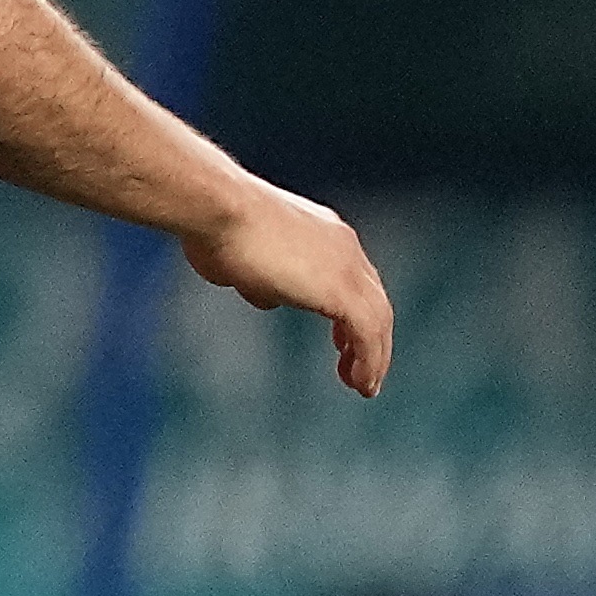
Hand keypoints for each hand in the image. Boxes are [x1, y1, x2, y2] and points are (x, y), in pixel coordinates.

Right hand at [185, 181, 391, 397]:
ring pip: (379, 319)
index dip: (351, 310)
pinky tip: (360, 383)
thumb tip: (266, 298)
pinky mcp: (342, 292)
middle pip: (375, 298)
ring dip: (375, 356)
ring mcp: (347, 268)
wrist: (220, 210)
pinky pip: (368, 335)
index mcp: (324, 233)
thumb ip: (258, 279)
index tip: (341, 338)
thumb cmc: (217, 225)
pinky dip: (369, 361)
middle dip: (371, 335)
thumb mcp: (240, 256)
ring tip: (365, 385)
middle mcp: (344, 247)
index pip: (353, 276)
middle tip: (360, 365)